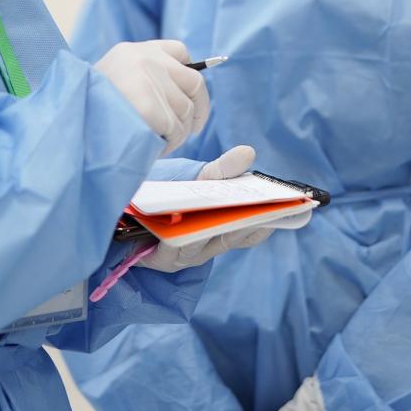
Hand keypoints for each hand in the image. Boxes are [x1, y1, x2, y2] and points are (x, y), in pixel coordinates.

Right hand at [95, 40, 208, 153]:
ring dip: (179, 133)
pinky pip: (177, 129)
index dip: (188, 77)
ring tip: (156, 142)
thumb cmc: (87, 111)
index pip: (180, 52)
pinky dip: (169, 144)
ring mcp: (149, 79)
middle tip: (186, 131)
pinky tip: (151, 147)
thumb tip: (183, 98)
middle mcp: (146, 59)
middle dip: (195, 110)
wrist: (66, 124)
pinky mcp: (149, 104)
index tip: (189, 98)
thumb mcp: (112, 81)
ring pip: (187, 111)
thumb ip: (142, 79)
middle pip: (194, 83)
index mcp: (133, 51)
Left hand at [144, 147, 279, 272]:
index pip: (249, 232)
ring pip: (202, 243)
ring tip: (220, 214)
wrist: (128, 208)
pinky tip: (180, 223)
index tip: (282, 212)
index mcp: (222, 229)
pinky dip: (179, 237)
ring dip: (211, 230)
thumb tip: (248, 152)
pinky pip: (174, 247)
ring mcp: (186, 255)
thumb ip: (222, 169)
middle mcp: (207, 246)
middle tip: (259, 212)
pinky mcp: (161, 259)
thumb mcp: (198, 178)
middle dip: (244, 225)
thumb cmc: (168, 193)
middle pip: (230, 237)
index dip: (264, 224)